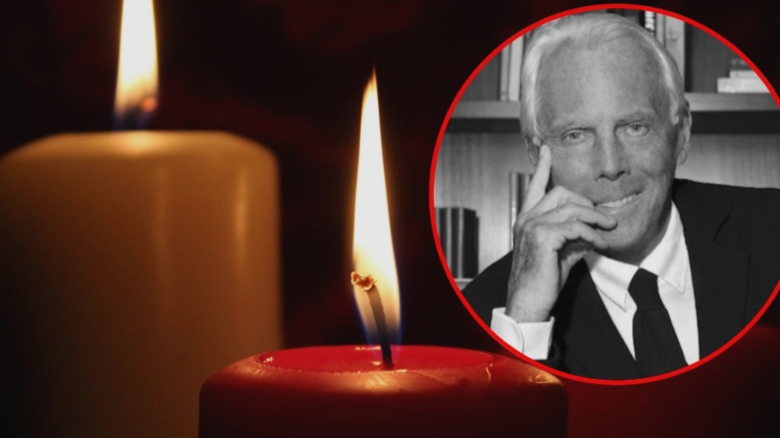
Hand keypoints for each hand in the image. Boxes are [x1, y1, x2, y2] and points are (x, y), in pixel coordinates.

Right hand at [505, 145, 616, 321]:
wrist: (529, 301)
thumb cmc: (543, 280)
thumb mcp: (562, 253)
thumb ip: (574, 236)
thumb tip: (594, 229)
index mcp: (527, 219)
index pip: (535, 186)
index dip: (543, 167)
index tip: (547, 149)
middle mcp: (526, 219)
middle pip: (561, 192)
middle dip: (587, 202)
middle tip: (605, 218)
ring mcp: (532, 226)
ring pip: (571, 208)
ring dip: (596, 218)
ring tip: (610, 228)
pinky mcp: (542, 237)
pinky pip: (574, 226)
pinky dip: (592, 233)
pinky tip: (600, 243)